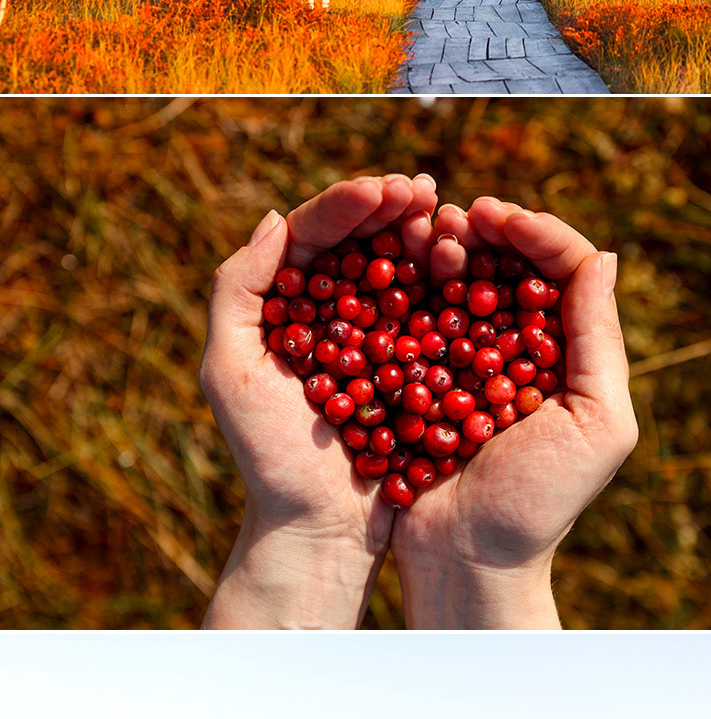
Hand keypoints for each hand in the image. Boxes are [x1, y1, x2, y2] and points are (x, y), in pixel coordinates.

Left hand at [200, 173, 436, 627]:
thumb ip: (238, 291)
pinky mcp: (414, 374)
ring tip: (450, 221)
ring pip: (403, 274)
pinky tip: (471, 268)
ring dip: (427, 241)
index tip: (383, 187)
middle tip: (427, 190)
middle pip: (363, 246)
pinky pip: (435, 322)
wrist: (320, 530)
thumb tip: (278, 217)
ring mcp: (376, 343)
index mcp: (283, 309)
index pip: (313, 238)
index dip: (347, 205)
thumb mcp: (231, 372)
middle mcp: (330, 317)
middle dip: (394, 210)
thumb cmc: (268, 458)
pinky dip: (453, 290)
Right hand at [391, 196, 638, 628]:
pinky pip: (407, 322)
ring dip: (436, 252)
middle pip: (503, 268)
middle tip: (449, 217)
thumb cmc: (540, 503)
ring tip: (420, 235)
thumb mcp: (597, 423)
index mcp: (566, 355)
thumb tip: (602, 251)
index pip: (560, 269)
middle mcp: (516, 351)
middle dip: (479, 233)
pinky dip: (397, 290)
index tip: (493, 216)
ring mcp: (461, 365)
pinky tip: (382, 270)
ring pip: (453, 287)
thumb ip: (600, 340)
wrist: (468, 561)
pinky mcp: (413, 384)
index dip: (531, 232)